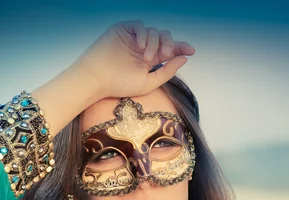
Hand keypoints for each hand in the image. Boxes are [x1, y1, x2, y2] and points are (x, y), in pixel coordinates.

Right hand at [70, 20, 195, 98]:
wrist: (97, 79)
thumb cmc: (119, 84)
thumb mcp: (149, 82)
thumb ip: (167, 71)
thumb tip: (184, 58)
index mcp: (150, 59)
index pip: (169, 50)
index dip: (180, 48)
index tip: (191, 50)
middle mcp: (143, 47)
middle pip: (165, 38)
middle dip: (169, 45)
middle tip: (164, 56)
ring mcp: (133, 38)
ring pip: (154, 31)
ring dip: (155, 43)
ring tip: (148, 56)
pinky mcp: (122, 30)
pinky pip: (140, 25)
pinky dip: (144, 34)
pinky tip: (141, 46)